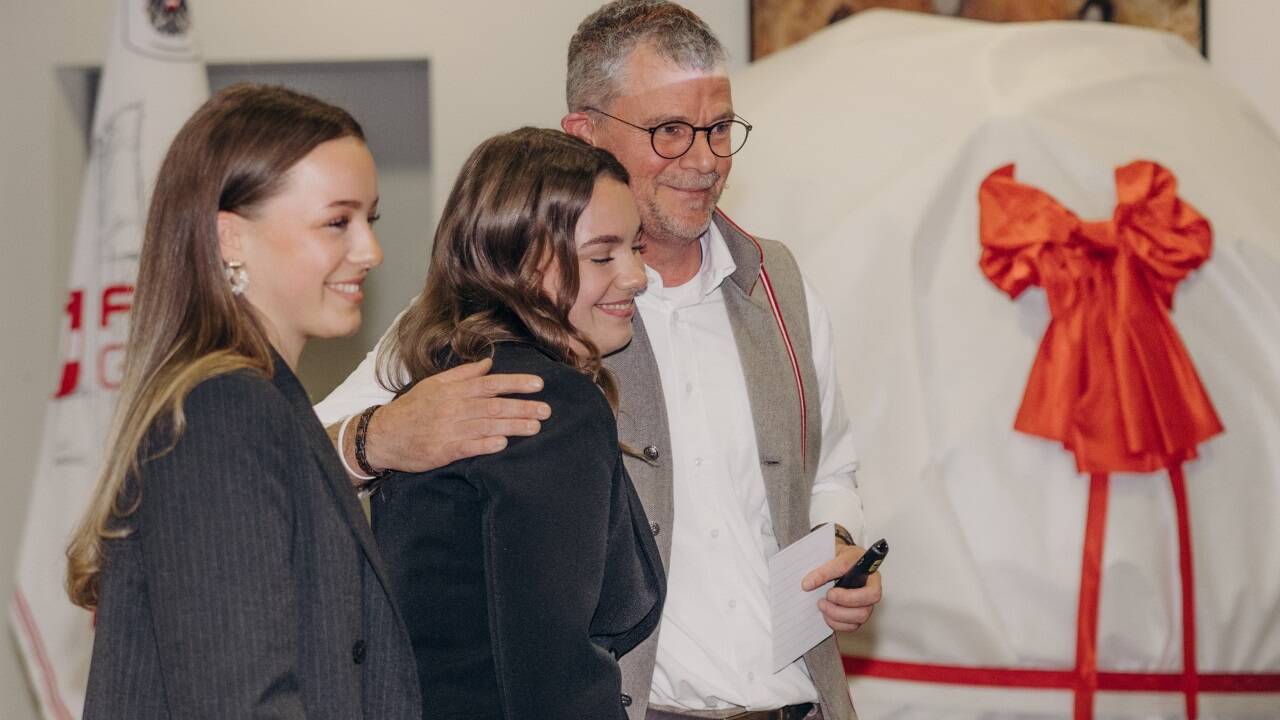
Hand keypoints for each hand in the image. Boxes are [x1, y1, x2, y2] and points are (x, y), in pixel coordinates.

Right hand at [361, 358, 549, 473]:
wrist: (383, 435)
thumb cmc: (413, 408)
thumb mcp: (435, 384)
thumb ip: (463, 374)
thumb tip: (489, 363)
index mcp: (453, 390)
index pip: (490, 384)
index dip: (515, 383)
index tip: (538, 384)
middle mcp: (453, 408)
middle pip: (493, 406)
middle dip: (522, 407)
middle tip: (546, 409)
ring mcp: (448, 430)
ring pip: (485, 426)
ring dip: (512, 426)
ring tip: (535, 426)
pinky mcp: (442, 450)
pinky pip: (468, 447)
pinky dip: (486, 445)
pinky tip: (503, 444)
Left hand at [801, 543, 882, 632]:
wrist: (840, 560)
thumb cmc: (843, 557)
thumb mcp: (834, 556)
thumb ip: (823, 570)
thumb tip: (808, 584)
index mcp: (869, 573)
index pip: (868, 587)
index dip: (848, 595)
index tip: (830, 592)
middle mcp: (870, 589)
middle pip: (867, 606)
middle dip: (842, 606)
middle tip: (825, 599)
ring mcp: (865, 603)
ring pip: (860, 617)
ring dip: (837, 615)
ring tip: (822, 605)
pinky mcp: (857, 613)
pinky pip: (852, 625)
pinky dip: (836, 623)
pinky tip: (827, 614)